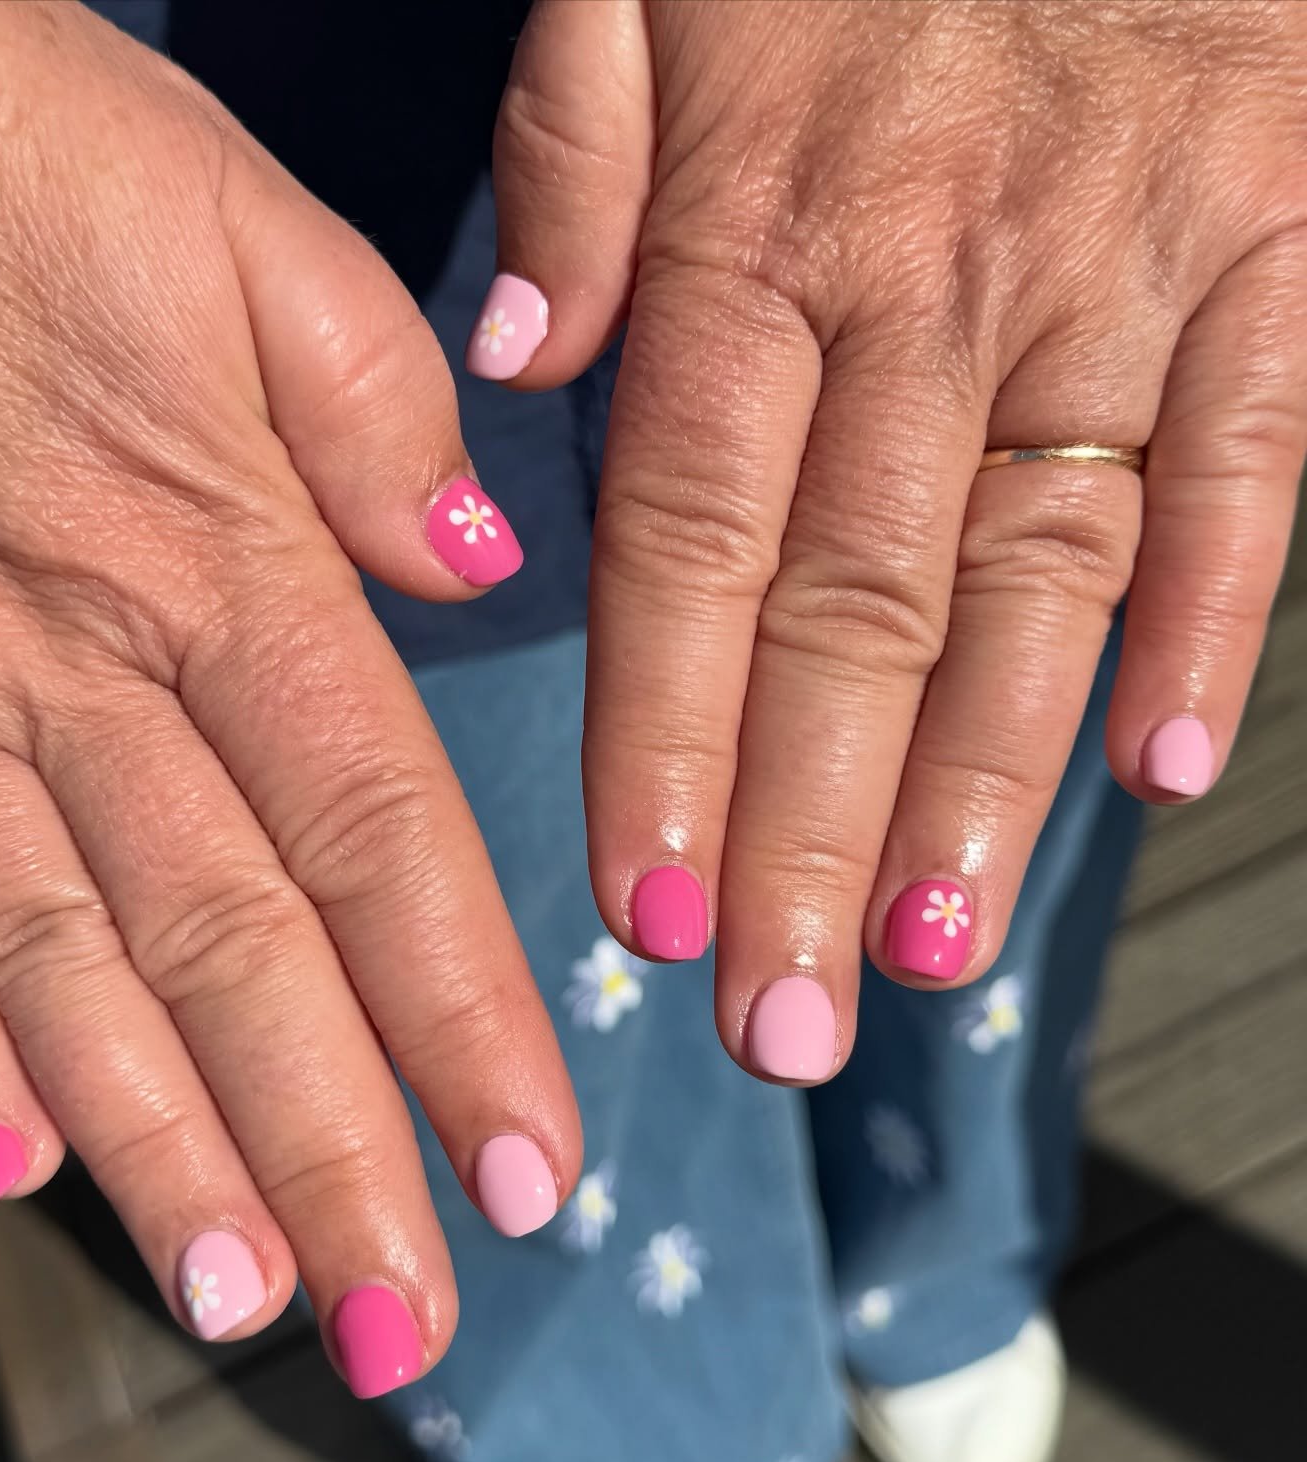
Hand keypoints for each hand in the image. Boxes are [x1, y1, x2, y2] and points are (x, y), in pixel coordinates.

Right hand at [0, 1, 577, 1393]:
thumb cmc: (28, 148)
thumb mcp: (253, 237)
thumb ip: (377, 420)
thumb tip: (473, 574)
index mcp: (222, 569)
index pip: (377, 847)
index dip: (460, 1022)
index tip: (527, 1174)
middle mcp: (81, 674)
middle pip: (235, 957)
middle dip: (329, 1151)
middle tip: (401, 1323)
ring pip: (65, 970)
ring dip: (159, 1145)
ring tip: (244, 1295)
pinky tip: (9, 1155)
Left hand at [478, 0, 1306, 1080]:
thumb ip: (576, 150)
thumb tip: (520, 352)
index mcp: (762, 233)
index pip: (687, 544)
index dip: (664, 743)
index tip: (649, 913)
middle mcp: (931, 288)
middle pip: (851, 615)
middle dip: (807, 837)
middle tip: (777, 1022)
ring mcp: (1115, 277)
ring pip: (1038, 580)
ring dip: (979, 787)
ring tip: (925, 957)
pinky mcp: (1273, 248)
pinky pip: (1253, 463)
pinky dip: (1218, 623)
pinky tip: (1162, 775)